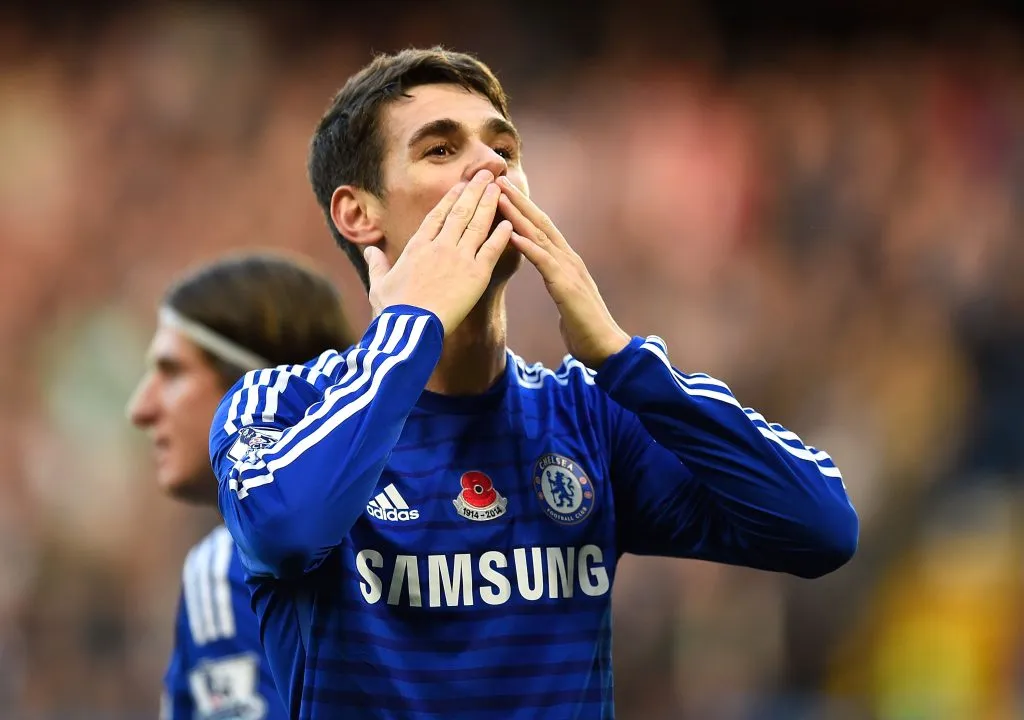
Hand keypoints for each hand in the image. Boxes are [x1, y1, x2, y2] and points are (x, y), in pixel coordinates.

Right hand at [364, 169, 512, 334]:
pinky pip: (492, 249)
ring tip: (498, 187)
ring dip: (489, 204)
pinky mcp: (476, 275)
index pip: (437, 216)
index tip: (460, 185)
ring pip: (477, 224)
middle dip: (474, 191)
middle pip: (460, 212)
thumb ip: (377, 264)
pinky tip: (509, 222)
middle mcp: (440, 247)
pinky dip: (501, 235)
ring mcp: (459, 259)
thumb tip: (369, 251)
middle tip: (485, 175)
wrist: (411, 327)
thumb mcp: (379, 283)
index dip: (451, 199)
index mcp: (417, 247)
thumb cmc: (393, 310)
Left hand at [497, 177, 629, 368]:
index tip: (503, 192)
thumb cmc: (584, 328)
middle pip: (541, 224)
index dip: (523, 209)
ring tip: (500, 197)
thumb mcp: (566, 299)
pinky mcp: (566, 287)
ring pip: (541, 237)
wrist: (605, 349)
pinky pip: (544, 263)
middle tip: (498, 181)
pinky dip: (528, 247)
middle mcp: (569, 260)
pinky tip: (513, 234)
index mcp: (566, 262)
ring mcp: (569, 271)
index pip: (542, 229)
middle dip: (519, 201)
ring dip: (519, 216)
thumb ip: (558, 282)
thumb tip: (549, 276)